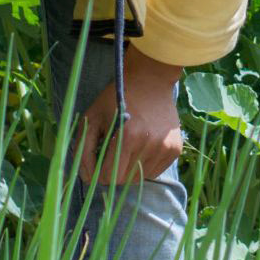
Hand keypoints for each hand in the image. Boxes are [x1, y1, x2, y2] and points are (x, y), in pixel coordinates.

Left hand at [73, 45, 184, 185]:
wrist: (150, 79)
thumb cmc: (115, 97)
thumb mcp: (92, 118)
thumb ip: (83, 150)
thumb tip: (87, 179)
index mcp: (127, 136)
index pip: (110, 177)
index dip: (100, 173)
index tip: (99, 161)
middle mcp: (150, 144)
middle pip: (125, 180)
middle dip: (115, 170)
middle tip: (113, 150)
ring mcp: (165, 147)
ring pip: (140, 178)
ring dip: (130, 168)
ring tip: (128, 146)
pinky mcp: (176, 149)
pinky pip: (155, 172)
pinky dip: (145, 165)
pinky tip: (142, 146)